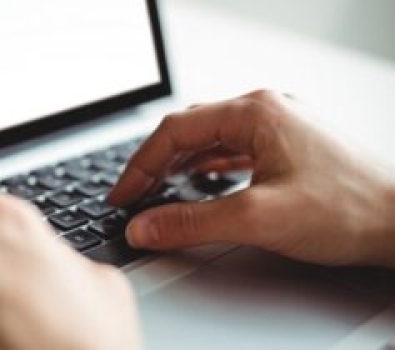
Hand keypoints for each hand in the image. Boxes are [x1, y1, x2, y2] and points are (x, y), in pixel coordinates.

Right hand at [109, 90, 394, 267]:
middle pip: (191, 131)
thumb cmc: (350, 208)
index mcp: (255, 112)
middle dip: (156, 164)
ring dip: (181, 165)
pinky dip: (209, 167)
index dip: (140, 165)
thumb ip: (191, 222)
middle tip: (135, 196)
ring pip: (212, 140)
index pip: (175, 131)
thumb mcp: (257, 218)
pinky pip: (235, 150)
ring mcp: (280, 127)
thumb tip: (144, 227)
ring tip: (157, 189)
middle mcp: (266, 111)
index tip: (123, 196)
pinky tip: (200, 180)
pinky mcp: (289, 146)